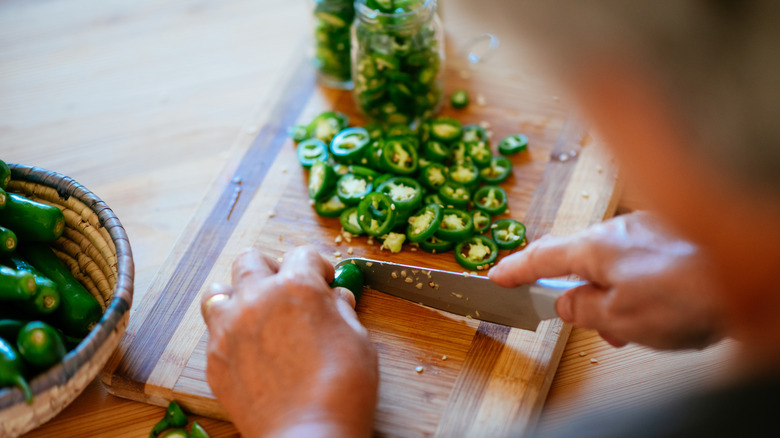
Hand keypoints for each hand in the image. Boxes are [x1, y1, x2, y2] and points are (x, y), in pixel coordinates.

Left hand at [201, 246, 377, 436]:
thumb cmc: (343, 389)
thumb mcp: (358, 339)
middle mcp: (257, 298)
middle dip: (272, 269)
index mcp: (297, 286)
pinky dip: (230, 332)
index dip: (317, 265)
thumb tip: (335, 298)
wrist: (309, 434)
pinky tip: (250, 349)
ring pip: (219, 290)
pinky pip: (214, 331)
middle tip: (287, 290)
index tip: (323, 280)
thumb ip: (341, 310)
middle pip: (251, 259)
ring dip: (239, 295)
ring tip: (257, 313)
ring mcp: (230, 328)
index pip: (302, 253)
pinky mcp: (215, 359)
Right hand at [488, 212, 725, 349]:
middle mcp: (617, 230)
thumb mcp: (618, 318)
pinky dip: (643, 287)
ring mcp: (647, 229)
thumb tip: (566, 304)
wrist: (749, 275)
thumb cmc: (685, 296)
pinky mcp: (673, 236)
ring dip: (618, 296)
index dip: (514, 270)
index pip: (540, 258)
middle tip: (597, 326)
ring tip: (641, 327)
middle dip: (584, 296)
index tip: (496, 276)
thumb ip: (582, 310)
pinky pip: (642, 262)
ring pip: (616, 265)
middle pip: (582, 263)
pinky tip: (665, 309)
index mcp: (594, 247)